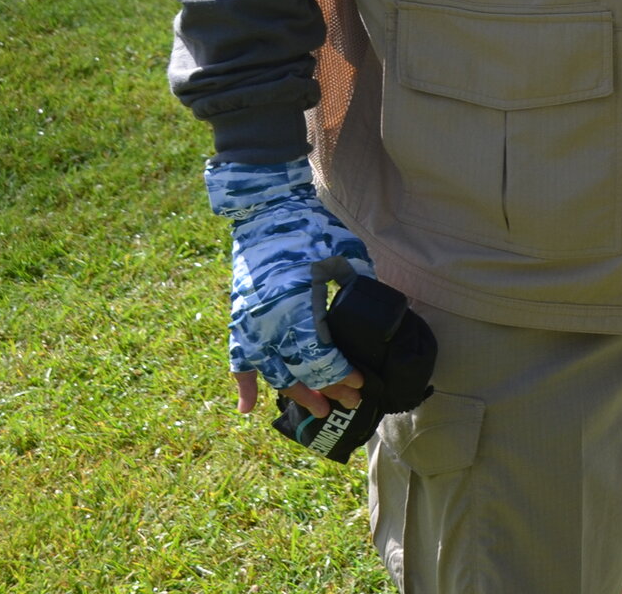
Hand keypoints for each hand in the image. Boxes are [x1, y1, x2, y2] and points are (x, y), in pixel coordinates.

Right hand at [206, 159, 373, 419]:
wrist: (267, 211)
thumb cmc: (311, 229)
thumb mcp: (346, 257)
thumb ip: (361, 287)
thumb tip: (383, 313)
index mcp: (296, 306)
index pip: (318, 357)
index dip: (340, 375)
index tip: (361, 385)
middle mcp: (268, 321)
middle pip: (297, 371)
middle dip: (325, 390)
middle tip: (349, 404)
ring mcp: (250, 322)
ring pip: (272, 371)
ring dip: (293, 393)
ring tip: (317, 410)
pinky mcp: (240, 317)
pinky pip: (238, 358)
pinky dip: (243, 383)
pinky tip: (249, 407)